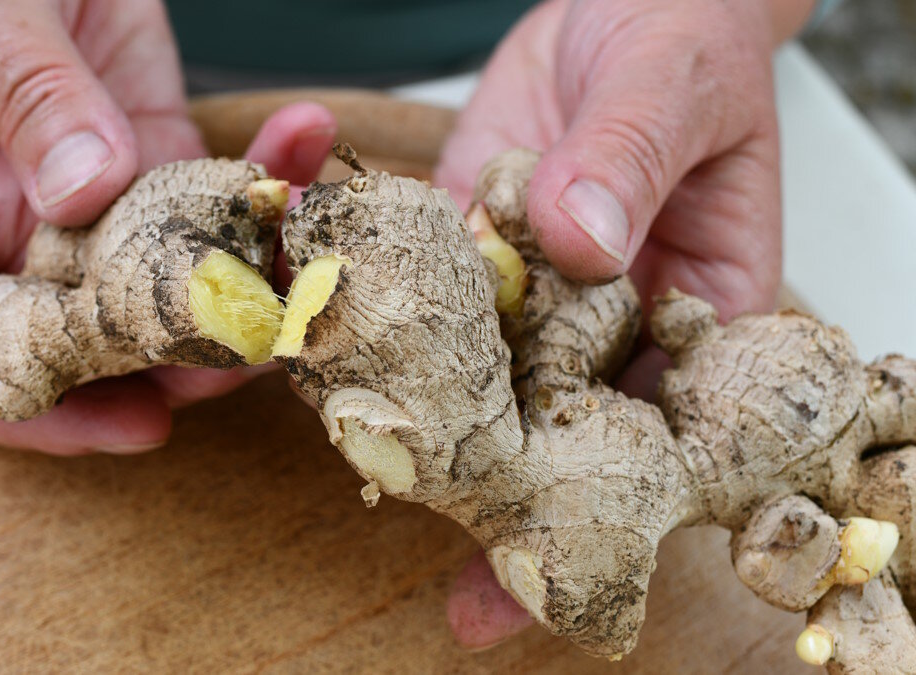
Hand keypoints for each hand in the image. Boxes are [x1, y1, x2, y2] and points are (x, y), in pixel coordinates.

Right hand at [0, 0, 335, 453]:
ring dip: (240, 285)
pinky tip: (307, 144)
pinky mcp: (151, 156)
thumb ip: (21, 92)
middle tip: (256, 349)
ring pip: (162, 286)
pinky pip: (210, 199)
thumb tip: (82, 192)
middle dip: (171, 362)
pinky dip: (266, 183)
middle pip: (79, 340)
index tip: (125, 424)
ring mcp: (84, 199)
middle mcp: (2, 225)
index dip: (33, 406)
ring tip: (301, 265)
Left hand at [434, 0, 812, 649]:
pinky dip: (379, 332)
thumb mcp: (671, 86)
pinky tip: (329, 368)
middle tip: (462, 587)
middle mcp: (606, 317)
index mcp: (695, 305)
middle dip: (509, 504)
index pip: (660, 429)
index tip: (546, 563)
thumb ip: (629, 157)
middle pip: (561, 430)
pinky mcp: (466, 249)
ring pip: (480, 377)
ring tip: (376, 479)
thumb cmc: (684, 34)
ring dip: (431, 429)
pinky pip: (422, 300)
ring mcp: (529, 290)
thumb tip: (582, 237)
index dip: (605, 507)